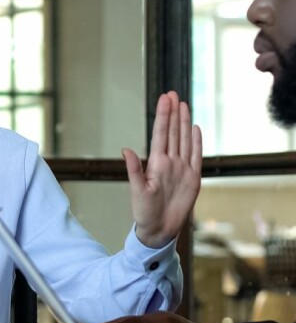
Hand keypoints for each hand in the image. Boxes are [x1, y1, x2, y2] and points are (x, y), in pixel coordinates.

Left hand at [126, 91, 201, 248]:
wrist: (159, 229)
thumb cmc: (144, 212)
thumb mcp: (137, 191)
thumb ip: (134, 170)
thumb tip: (126, 150)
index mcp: (157, 163)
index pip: (161, 133)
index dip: (163, 115)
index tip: (164, 98)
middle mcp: (170, 162)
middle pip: (173, 132)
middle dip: (173, 112)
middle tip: (172, 93)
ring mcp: (182, 169)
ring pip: (184, 140)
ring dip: (184, 122)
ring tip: (183, 104)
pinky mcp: (193, 178)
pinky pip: (196, 156)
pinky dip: (196, 142)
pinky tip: (195, 128)